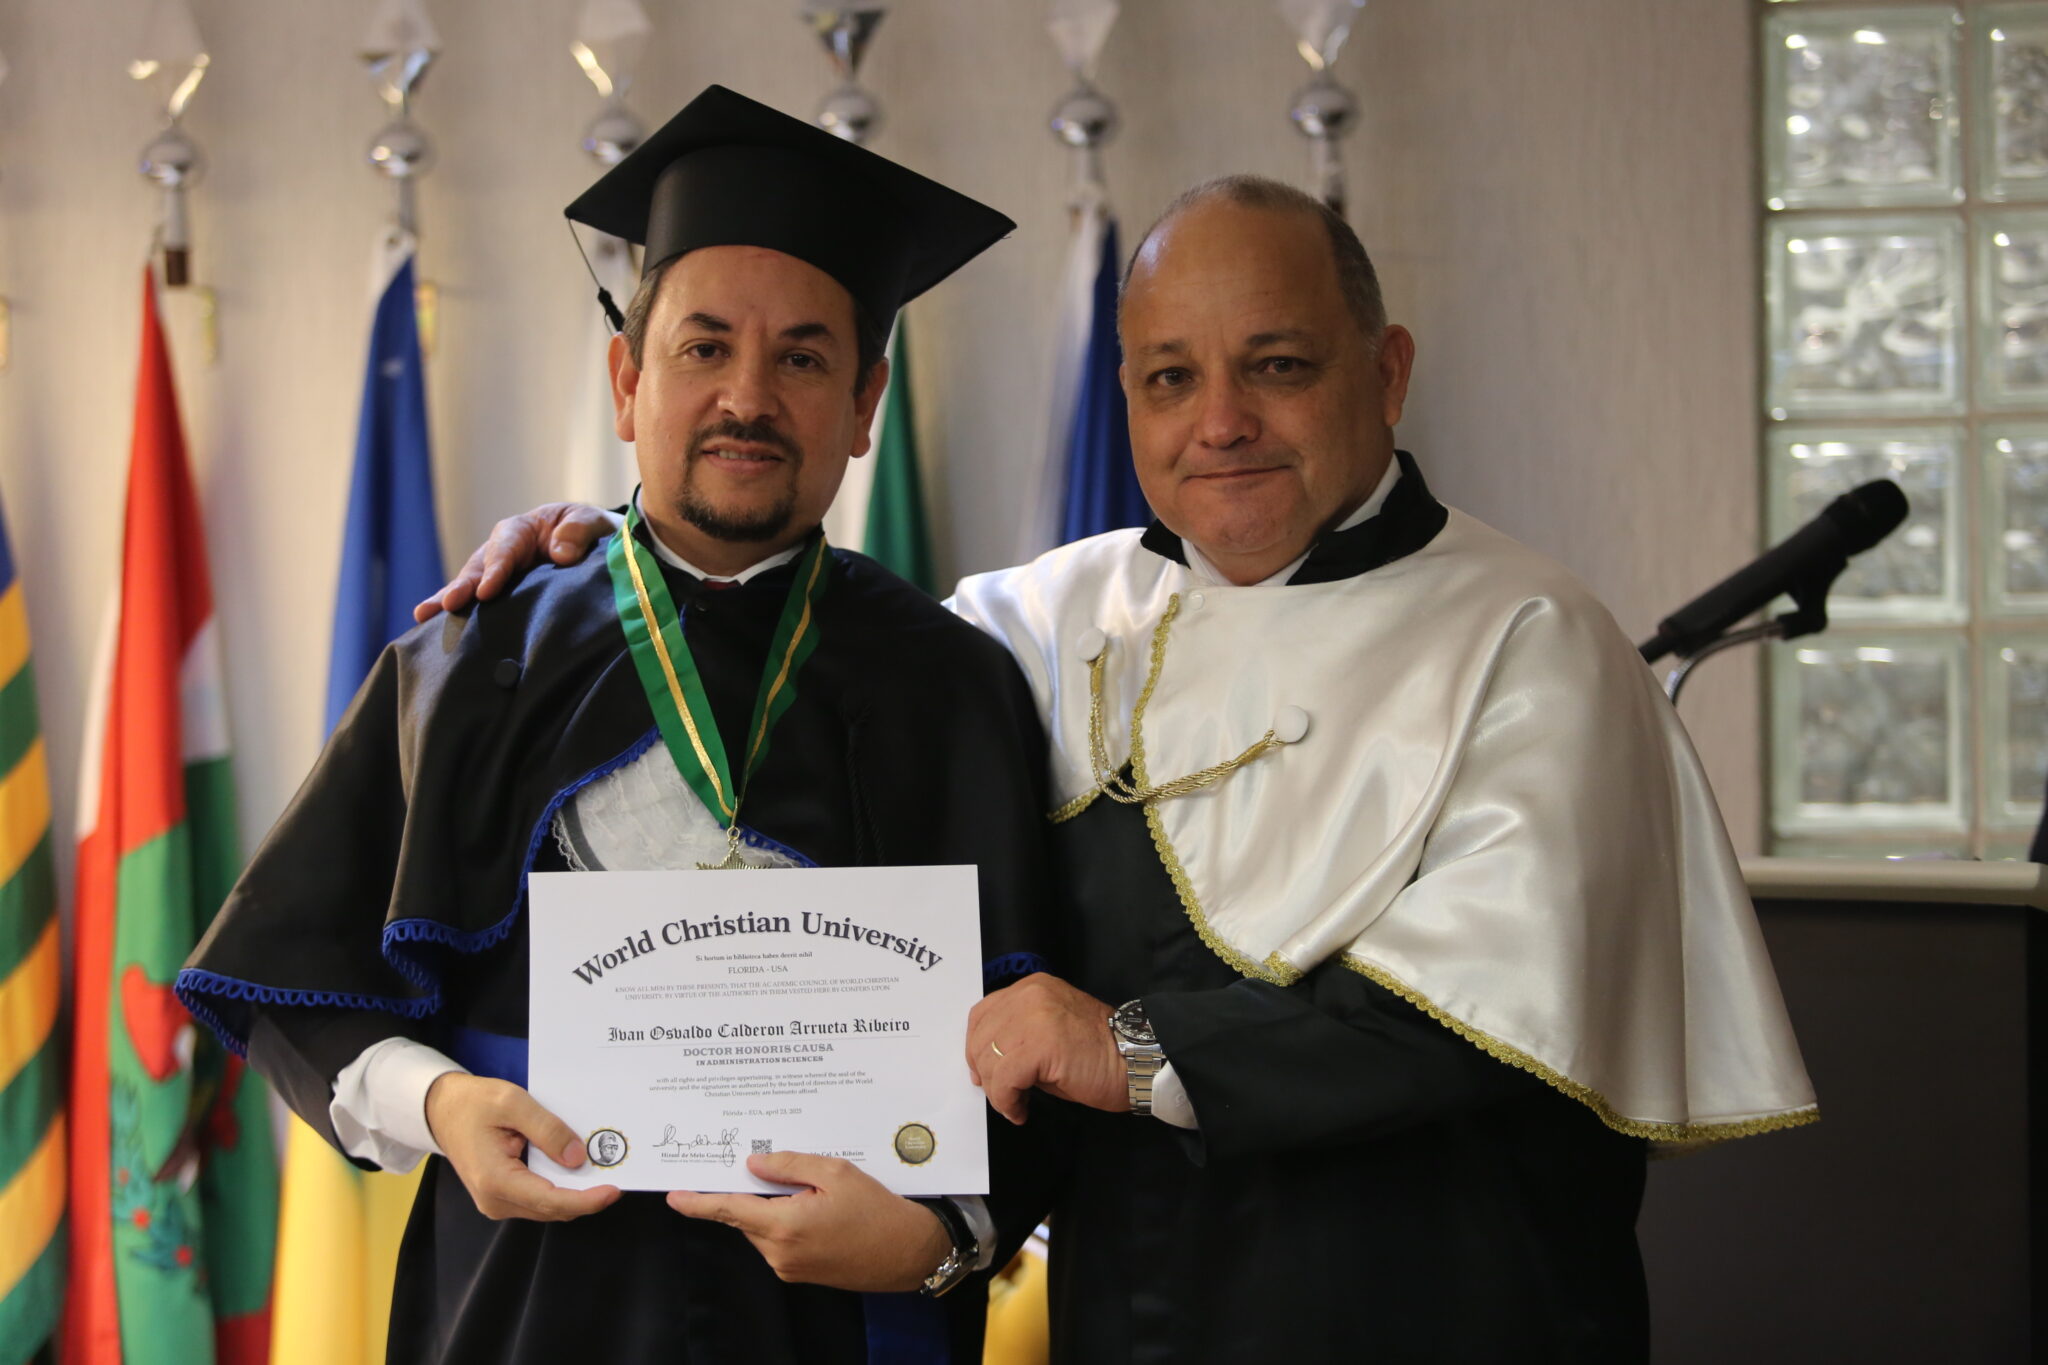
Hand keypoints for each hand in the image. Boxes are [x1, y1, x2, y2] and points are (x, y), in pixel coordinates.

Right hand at [413, 502, 619, 621]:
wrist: (593, 548)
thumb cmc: (588, 530)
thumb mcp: (590, 520)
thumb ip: (578, 530)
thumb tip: (562, 553)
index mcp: (521, 530)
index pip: (504, 548)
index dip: (495, 568)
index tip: (487, 591)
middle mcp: (501, 552)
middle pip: (478, 568)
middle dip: (463, 586)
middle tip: (448, 605)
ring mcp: (496, 575)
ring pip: (470, 588)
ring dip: (449, 602)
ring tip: (424, 617)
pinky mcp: (499, 597)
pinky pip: (476, 605)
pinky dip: (457, 616)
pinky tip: (433, 630)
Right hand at [423, 1072, 620, 1220]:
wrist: (443, 1110)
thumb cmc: (474, 1103)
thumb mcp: (513, 1103)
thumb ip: (547, 1129)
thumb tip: (577, 1158)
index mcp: (495, 1180)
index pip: (550, 1200)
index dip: (586, 1199)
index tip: (613, 1190)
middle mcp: (496, 1201)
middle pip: (553, 1207)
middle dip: (587, 1194)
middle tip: (618, 1171)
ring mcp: (498, 1202)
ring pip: (549, 1206)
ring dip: (576, 1192)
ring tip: (603, 1168)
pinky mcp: (503, 1196)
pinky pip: (540, 1198)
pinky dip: (562, 1186)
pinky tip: (577, 1167)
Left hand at [666, 1152, 950, 1291]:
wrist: (908, 1252)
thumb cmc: (878, 1212)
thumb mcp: (836, 1173)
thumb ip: (789, 1165)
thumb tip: (753, 1163)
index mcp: (783, 1226)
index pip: (728, 1210)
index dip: (698, 1202)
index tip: (674, 1196)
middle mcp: (779, 1252)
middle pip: (747, 1216)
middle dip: (756, 1192)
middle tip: (779, 1172)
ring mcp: (789, 1267)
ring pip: (765, 1227)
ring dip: (778, 1207)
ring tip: (819, 1194)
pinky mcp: (801, 1274)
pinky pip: (781, 1241)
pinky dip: (789, 1222)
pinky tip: (821, 1210)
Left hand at [965, 972, 1125, 1122]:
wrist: (1138, 1060)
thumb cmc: (1100, 1054)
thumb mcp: (1051, 1031)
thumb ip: (1020, 1036)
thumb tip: (989, 1064)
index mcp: (1032, 988)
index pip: (983, 1014)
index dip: (976, 1047)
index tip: (985, 1073)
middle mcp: (1029, 995)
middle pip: (981, 1037)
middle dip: (986, 1073)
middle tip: (1002, 1095)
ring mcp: (1033, 1017)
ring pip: (989, 1060)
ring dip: (997, 1090)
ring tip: (1015, 1104)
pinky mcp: (1039, 1046)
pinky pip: (1004, 1080)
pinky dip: (1006, 1101)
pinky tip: (1021, 1111)